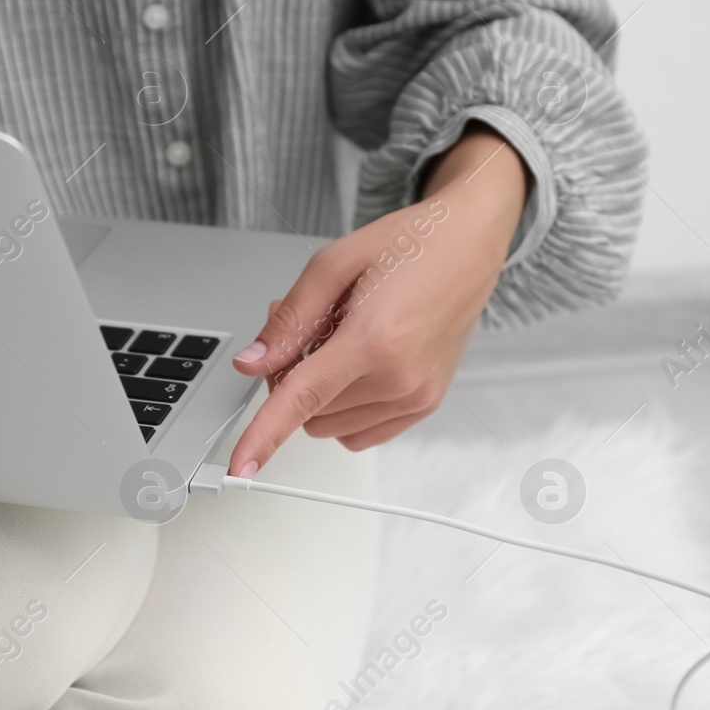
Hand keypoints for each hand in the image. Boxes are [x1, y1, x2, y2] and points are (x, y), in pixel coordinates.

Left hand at [227, 124, 527, 475]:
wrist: (468, 245)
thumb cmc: (412, 245)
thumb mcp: (334, 264)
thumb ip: (290, 320)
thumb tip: (253, 363)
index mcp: (375, 339)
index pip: (304, 398)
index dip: (265, 434)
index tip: (241, 464)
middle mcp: (400, 378)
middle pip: (309, 412)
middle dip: (292, 378)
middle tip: (307, 328)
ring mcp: (416, 396)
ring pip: (331, 425)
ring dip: (320, 393)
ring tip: (339, 338)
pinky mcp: (425, 404)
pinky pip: (361, 432)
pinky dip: (344, 408)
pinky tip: (356, 365)